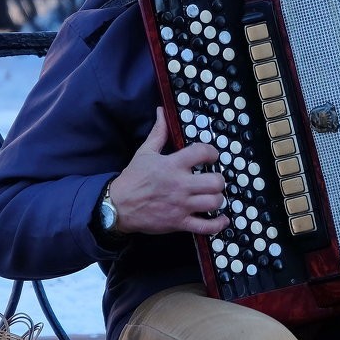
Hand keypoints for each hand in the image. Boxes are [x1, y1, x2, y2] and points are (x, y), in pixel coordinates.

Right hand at [108, 108, 230, 236]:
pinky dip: (218, 224)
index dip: (213, 152)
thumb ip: (158, 133)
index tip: (212, 156)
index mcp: (172, 165)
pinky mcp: (179, 222)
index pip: (203, 153)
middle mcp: (180, 185)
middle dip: (218, 180)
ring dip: (217, 199)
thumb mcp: (144, 152)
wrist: (118, 206)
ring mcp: (181, 206)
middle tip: (212, 179)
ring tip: (212, 196)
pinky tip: (221, 219)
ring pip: (214, 202)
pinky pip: (206, 227)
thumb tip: (162, 113)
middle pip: (215, 182)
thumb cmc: (132, 179)